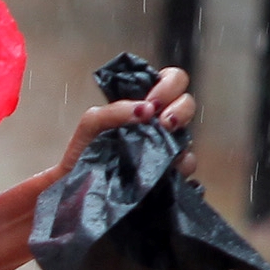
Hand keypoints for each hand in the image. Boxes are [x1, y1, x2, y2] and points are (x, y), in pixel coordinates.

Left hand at [43, 66, 195, 186]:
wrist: (80, 189)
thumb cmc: (85, 154)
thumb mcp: (92, 124)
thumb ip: (113, 111)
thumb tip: (144, 110)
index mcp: (142, 106)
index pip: (170, 80)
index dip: (169, 84)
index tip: (152, 102)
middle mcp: (158, 125)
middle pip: (187, 103)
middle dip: (180, 108)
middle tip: (162, 122)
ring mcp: (166, 149)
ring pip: (189, 135)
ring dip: (179, 136)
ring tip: (162, 144)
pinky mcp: (169, 174)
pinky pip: (187, 165)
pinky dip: (180, 164)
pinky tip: (165, 167)